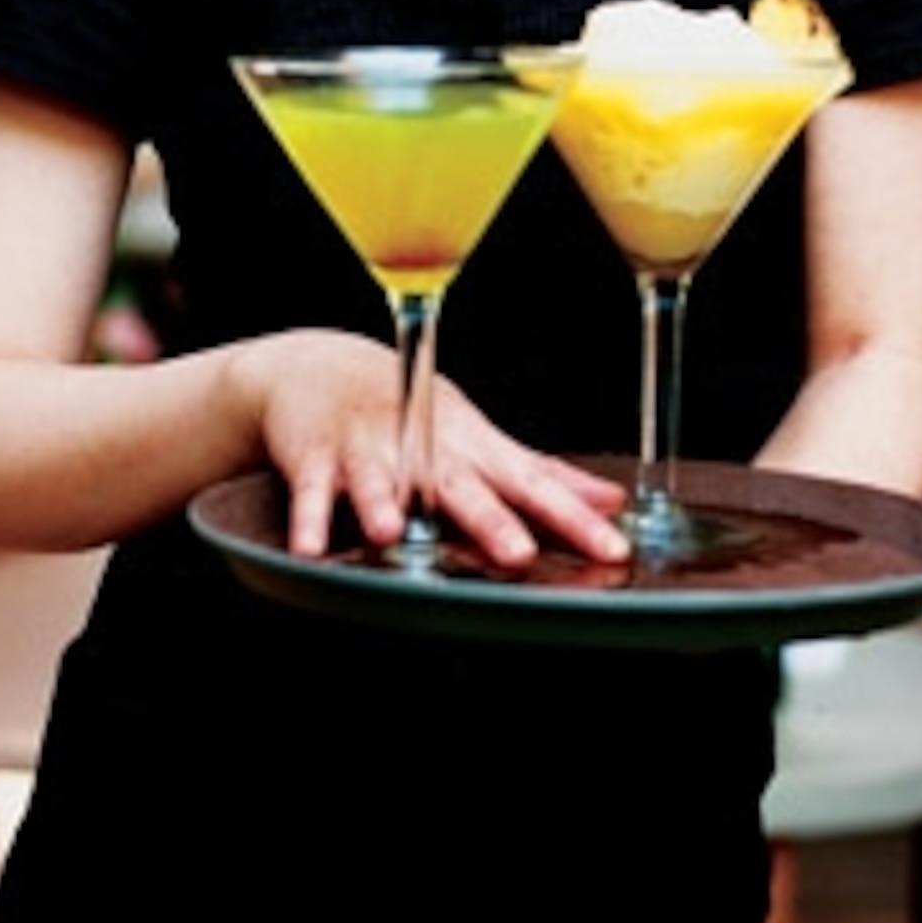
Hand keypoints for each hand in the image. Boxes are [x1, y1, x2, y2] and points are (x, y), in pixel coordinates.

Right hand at [253, 329, 629, 566]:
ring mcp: (367, 450)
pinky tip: (311, 548)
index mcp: (470, 447)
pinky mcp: (315, 457)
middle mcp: (423, 448)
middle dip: (489, 519)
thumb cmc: (412, 413)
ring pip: (378, 480)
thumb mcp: (478, 438)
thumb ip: (540, 475)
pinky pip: (310, 492)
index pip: (531, 484)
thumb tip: (610, 500)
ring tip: (392, 533)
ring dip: (383, 504)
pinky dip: (308, 519)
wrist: (321, 370)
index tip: (613, 547)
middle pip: (459, 486)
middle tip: (519, 552)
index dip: (573, 517)